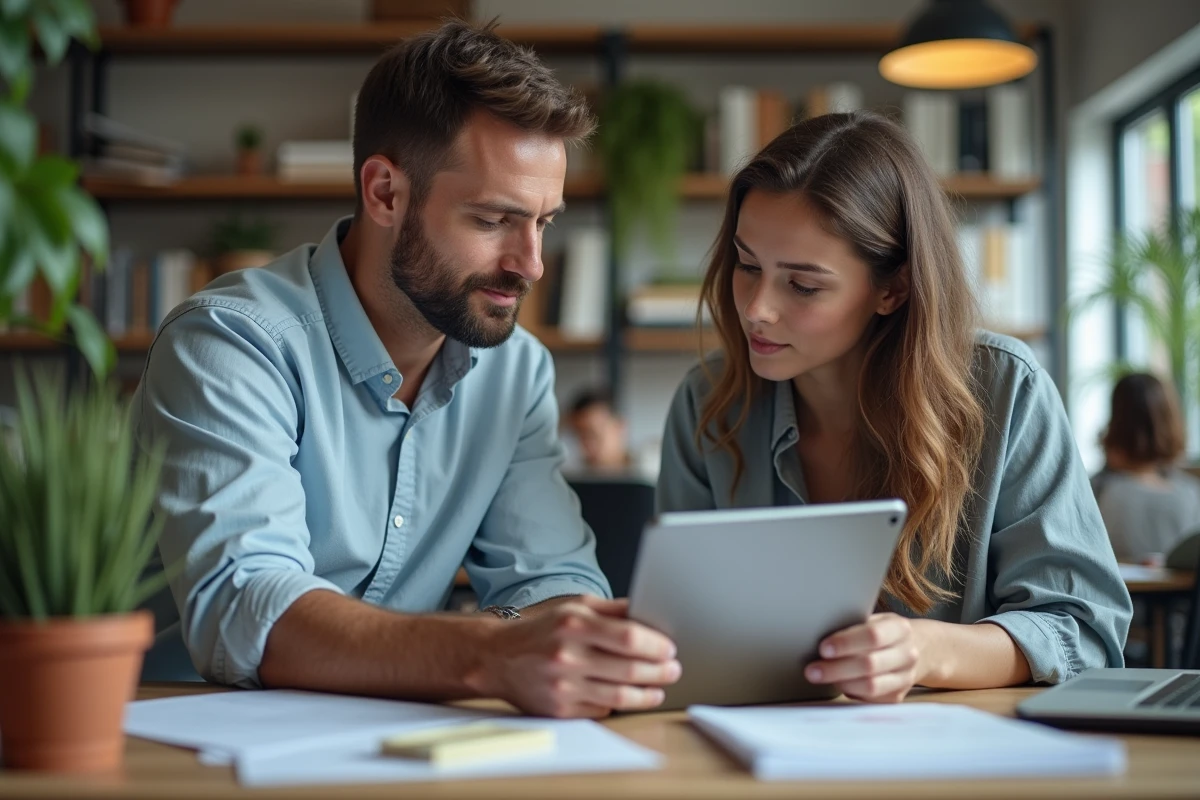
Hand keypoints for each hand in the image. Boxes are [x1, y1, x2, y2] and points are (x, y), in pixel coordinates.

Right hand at [471, 595, 680, 717]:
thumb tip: (649, 613)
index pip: (630, 637)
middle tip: (673, 670)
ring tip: (658, 689)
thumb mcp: (574, 606)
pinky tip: (629, 697)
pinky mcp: (559, 710)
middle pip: (630, 668)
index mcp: (575, 624)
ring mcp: (563, 686)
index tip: (670, 649)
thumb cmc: (539, 628)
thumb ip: (613, 609)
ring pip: (620, 696)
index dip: (656, 645)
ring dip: (647, 694)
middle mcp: (568, 656)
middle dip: (659, 671)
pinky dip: (619, 705)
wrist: (496, 656)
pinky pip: (601, 710)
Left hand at [804, 613, 923, 702]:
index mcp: (900, 629)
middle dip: (836, 668)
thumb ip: (853, 626)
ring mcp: (904, 678)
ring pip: (871, 686)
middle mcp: (907, 654)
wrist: (916, 648)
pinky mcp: (897, 697)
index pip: (873, 636)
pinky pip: (870, 699)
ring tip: (818, 678)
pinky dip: (850, 692)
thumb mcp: (874, 620)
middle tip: (811, 670)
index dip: (846, 643)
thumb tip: (816, 632)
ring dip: (840, 683)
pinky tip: (835, 685)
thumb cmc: (882, 632)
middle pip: (870, 664)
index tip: (823, 648)